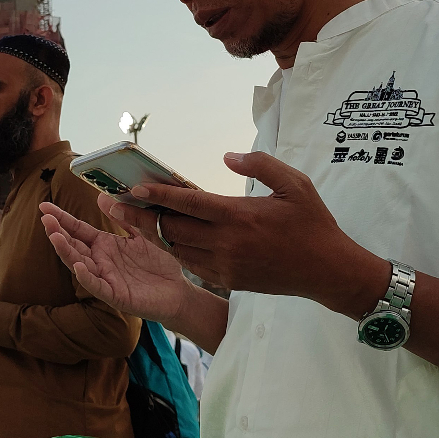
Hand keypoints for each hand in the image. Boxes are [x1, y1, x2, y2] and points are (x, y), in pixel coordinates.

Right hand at [40, 201, 193, 324]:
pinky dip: (86, 277)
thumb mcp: (143, 233)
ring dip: (66, 252)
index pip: (78, 230)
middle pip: (73, 246)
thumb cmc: (160, 263)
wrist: (179, 291)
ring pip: (79, 265)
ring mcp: (106, 279)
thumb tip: (101, 197)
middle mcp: (100, 261)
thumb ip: (123, 217)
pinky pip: (97, 287)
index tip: (43, 206)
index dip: (61, 218)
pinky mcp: (116, 296)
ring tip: (54, 237)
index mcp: (105, 245)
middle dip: (58, 232)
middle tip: (45, 218)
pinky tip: (77, 266)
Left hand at [98, 151, 387, 318]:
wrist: (328, 272)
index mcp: (240, 216)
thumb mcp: (295, 184)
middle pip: (172, 228)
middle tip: (110, 203)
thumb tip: (227, 157)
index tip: (133, 187)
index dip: (158, 194)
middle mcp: (227, 243)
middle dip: (138, 216)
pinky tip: (160, 237)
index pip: (189, 203)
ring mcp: (225, 265)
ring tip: (126, 218)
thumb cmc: (313, 223)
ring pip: (176, 248)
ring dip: (150, 233)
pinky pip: (190, 263)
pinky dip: (172, 249)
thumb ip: (259, 164)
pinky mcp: (227, 280)